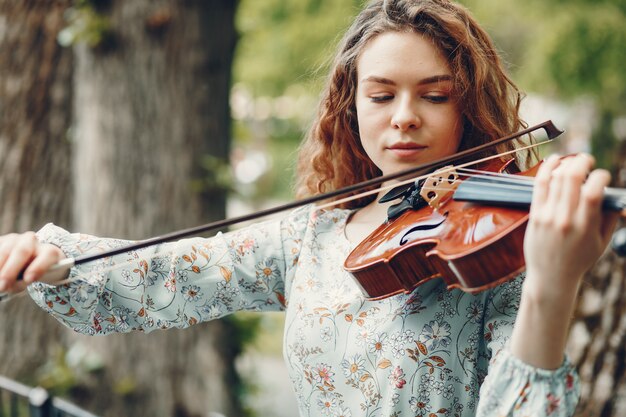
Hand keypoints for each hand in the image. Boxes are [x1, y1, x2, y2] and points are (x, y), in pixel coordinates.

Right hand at [0, 232, 65, 292]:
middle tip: (2, 286)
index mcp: (47, 250)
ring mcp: (14, 238)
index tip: (28, 280)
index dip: (39, 267)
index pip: (48, 255)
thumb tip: (6, 285)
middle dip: (10, 270)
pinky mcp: (1, 240)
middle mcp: (31, 240)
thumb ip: (22, 282)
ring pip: (5, 250)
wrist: (25, 258)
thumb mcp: (30, 279)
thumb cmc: (30, 272)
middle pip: (22, 251)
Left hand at [524, 153, 618, 298]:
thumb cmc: (579, 260)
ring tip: (573, 161)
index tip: (602, 176)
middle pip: (572, 178)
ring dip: (566, 163)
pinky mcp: (534, 215)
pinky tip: (554, 160)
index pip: (593, 191)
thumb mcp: (601, 243)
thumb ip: (609, 218)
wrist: (551, 277)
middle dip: (582, 162)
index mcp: (585, 226)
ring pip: (555, 179)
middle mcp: (565, 219)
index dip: (601, 176)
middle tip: (587, 160)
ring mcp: (547, 216)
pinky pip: (539, 186)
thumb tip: (612, 195)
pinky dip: (547, 169)